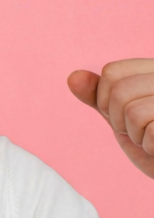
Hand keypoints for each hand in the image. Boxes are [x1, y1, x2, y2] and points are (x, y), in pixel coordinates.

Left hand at [68, 59, 153, 177]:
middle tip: (142, 130)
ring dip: (136, 134)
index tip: (126, 115)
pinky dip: (150, 145)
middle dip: (120, 119)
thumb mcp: (120, 117)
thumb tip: (72, 77)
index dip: (106, 100)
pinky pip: (150, 129)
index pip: (112, 72)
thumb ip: (98, 97)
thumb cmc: (153, 143)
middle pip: (119, 91)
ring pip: (132, 110)